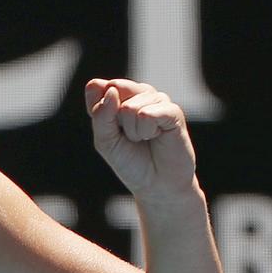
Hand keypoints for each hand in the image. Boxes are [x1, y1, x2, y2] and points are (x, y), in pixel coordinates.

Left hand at [84, 78, 197, 202]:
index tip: (110, 130)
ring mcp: (158, 101)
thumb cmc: (130, 161)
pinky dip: (146, 131)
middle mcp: (139, 94)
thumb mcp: (104, 140)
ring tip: (145, 139)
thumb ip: (100, 115)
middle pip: (115, 90)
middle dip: (116, 121)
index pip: (98, 87)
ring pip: (130, 107)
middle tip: (129, 136)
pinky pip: (147, 114)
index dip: (99, 111)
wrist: (157, 185)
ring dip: (133, 131)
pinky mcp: (173, 111)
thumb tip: (112, 90)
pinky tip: (156, 136)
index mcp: (119, 97)